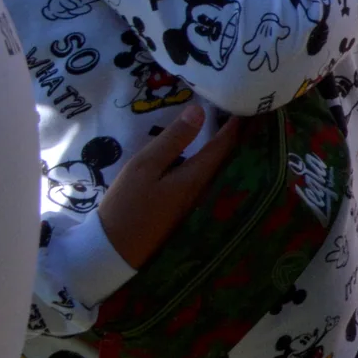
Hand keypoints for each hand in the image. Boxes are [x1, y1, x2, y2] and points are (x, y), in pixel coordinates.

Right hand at [96, 106, 241, 270]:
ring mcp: (199, 203)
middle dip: (235, 136)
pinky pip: (207, 181)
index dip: (235, 124)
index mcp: (198, 177)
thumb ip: (173, 140)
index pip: (225, 144)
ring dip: (223, 150)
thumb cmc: (127, 207)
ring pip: (218, 170)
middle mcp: (206, 190)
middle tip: (239, 112)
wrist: (114, 252)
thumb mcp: (144, 168)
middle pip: (227, 158)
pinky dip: (210, 165)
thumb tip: (199, 111)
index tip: (242, 105)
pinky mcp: (188, 211)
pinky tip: (203, 156)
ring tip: (225, 128)